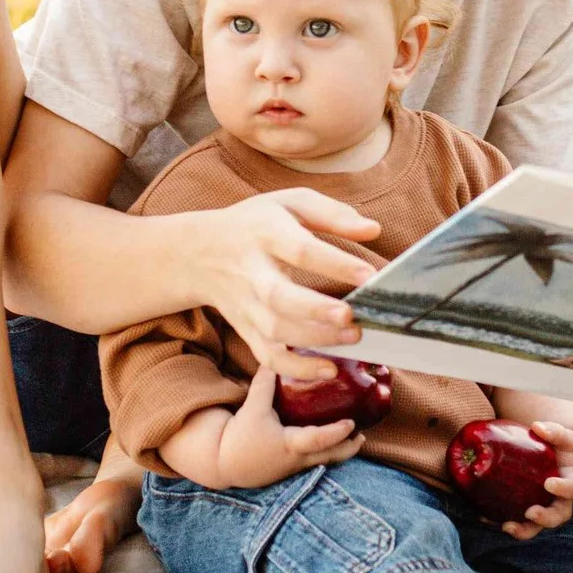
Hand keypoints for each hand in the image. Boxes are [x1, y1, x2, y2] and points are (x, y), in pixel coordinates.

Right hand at [167, 367, 365, 490]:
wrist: (222, 462)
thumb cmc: (238, 437)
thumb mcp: (253, 407)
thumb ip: (265, 384)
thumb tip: (275, 357)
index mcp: (290, 445)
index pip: (320, 440)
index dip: (338, 432)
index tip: (352, 423)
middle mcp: (296, 459)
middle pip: (331, 457)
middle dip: (349, 447)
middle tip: (362, 435)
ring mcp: (293, 467)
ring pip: (323, 461)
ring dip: (340, 450)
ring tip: (353, 438)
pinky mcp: (288, 468)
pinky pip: (313, 461)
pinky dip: (325, 452)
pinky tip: (329, 441)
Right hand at [190, 190, 377, 382]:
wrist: (198, 253)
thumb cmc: (256, 224)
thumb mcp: (289, 203)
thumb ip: (332, 214)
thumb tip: (373, 229)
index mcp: (266, 234)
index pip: (300, 250)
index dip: (335, 264)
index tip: (371, 276)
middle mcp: (252, 272)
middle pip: (279, 296)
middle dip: (316, 310)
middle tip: (351, 316)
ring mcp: (246, 305)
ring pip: (274, 329)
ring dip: (314, 339)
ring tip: (353, 337)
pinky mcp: (246, 329)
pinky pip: (267, 355)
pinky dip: (295, 368)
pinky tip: (329, 369)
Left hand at [498, 422, 572, 540]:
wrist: (559, 459)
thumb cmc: (563, 447)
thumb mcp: (564, 436)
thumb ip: (554, 431)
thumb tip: (537, 427)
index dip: (563, 488)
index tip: (549, 483)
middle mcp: (562, 501)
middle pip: (559, 516)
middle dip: (545, 518)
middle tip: (530, 512)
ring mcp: (546, 509)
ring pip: (539, 526)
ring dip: (524, 530)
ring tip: (508, 526)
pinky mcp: (530, 512)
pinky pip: (520, 522)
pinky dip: (504, 522)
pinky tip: (487, 519)